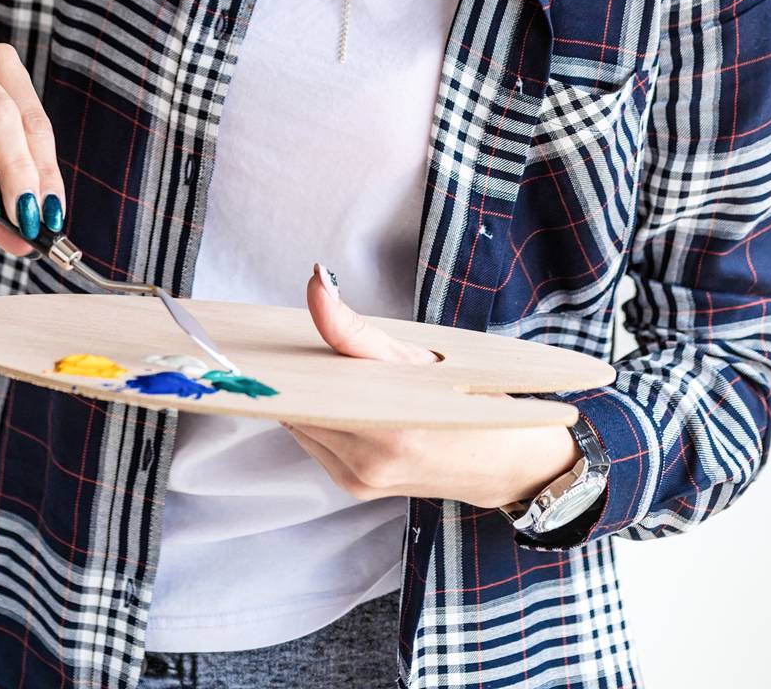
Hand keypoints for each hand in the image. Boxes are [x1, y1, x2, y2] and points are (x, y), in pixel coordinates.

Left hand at [282, 264, 581, 508]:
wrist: (505, 462)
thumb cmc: (470, 400)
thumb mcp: (416, 357)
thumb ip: (354, 328)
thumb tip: (316, 284)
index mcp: (386, 430)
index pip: (303, 395)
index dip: (282, 364)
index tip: (266, 337)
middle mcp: (366, 463)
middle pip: (299, 408)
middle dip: (297, 374)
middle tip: (296, 340)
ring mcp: (358, 480)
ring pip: (303, 425)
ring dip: (306, 395)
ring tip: (324, 365)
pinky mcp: (354, 487)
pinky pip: (316, 441)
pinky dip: (318, 415)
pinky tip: (336, 394)